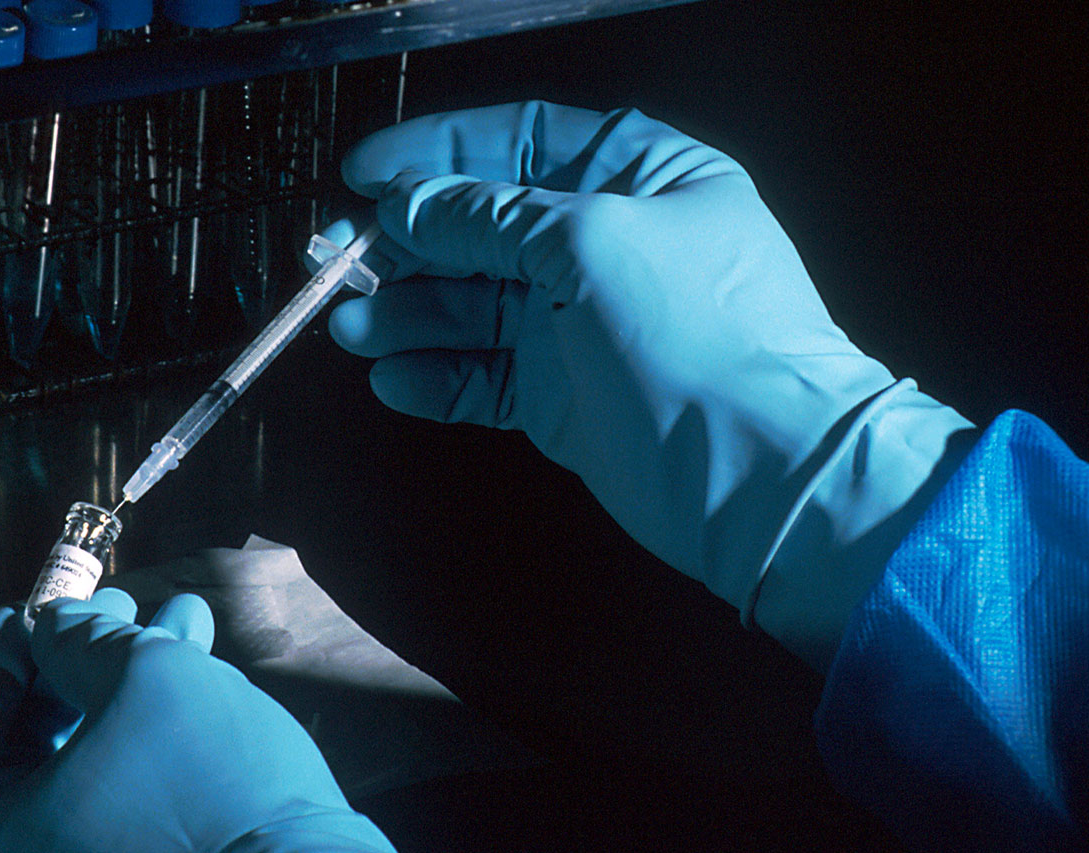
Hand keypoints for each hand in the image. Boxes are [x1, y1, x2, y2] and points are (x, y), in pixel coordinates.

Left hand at [0, 592, 441, 852]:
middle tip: (122, 607)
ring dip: (125, 703)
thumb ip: (80, 638)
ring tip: (183, 624)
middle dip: (77, 670)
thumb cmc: (203, 800)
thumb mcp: (142, 679)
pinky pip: (112, 834)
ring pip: (79, 787)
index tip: (38, 607)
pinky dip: (142, 763)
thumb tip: (57, 627)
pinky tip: (202, 687)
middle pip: (21, 759)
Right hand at [329, 101, 974, 666]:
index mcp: (639, 176)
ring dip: (405, 313)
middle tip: (329, 262)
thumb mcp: (591, 243)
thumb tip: (407, 205)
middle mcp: (606, 242)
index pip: (521, 141)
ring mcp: (580, 324)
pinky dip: (434, 375)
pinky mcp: (559, 397)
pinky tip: (391, 380)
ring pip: (470, 304)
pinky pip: (480, 373)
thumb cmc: (693, 334)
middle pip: (482, 225)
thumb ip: (491, 219)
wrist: (759, 474)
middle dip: (404, 242)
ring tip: (349, 330)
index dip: (438, 152)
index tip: (361, 173)